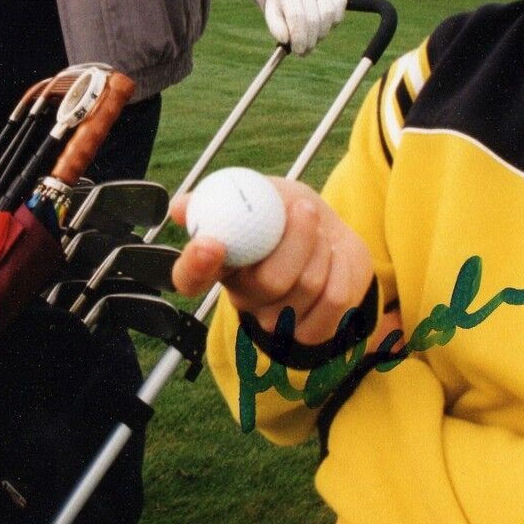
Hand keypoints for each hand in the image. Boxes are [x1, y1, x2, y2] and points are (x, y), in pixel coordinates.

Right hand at [171, 177, 373, 344]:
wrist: (332, 235)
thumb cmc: (287, 213)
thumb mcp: (260, 193)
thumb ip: (228, 197)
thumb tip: (181, 207)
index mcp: (219, 264)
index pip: (189, 278)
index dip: (195, 265)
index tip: (211, 243)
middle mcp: (243, 298)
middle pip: (267, 282)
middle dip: (296, 239)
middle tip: (306, 209)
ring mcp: (276, 320)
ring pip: (307, 286)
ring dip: (322, 248)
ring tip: (321, 233)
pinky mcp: (312, 331)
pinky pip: (334, 300)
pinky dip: (342, 269)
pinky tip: (336, 258)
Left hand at [264, 0, 345, 55]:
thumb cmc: (283, 4)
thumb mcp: (273, 14)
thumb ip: (276, 28)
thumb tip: (285, 40)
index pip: (296, 16)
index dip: (299, 37)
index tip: (298, 51)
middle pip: (313, 18)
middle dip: (310, 40)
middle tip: (305, 51)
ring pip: (328, 15)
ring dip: (322, 33)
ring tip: (312, 38)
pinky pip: (339, 11)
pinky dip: (333, 24)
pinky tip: (322, 26)